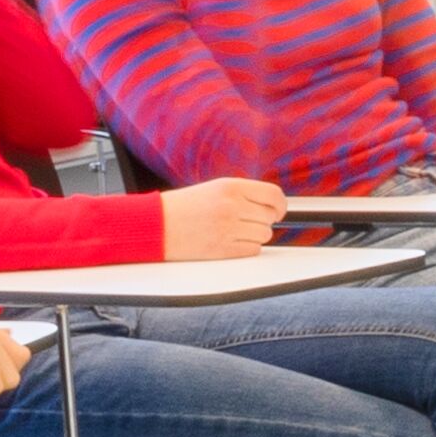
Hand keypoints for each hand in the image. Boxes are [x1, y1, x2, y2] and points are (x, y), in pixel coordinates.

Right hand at [158, 178, 288, 258]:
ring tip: (235, 231)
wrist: (156, 225)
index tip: (277, 210)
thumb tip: (272, 204)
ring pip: (265, 235)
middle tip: (248, 221)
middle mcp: (232, 206)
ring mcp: (229, 228)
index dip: (280, 205)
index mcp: (230, 187)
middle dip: (263, 220)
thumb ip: (243, 194)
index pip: (273, 194)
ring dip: (255, 235)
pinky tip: (231, 242)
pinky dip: (247, 248)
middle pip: (270, 217)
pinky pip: (254, 250)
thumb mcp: (214, 188)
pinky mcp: (223, 249)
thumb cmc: (182, 207)